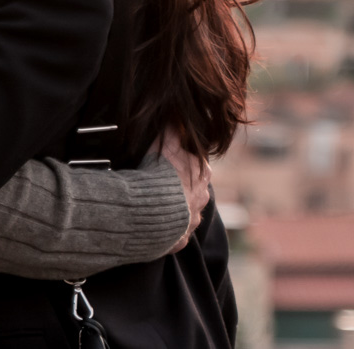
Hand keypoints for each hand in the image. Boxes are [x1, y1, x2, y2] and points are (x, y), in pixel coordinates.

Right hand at [155, 125, 208, 253]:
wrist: (151, 209)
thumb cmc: (159, 173)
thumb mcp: (164, 144)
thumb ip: (172, 129)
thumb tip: (176, 114)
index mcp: (202, 173)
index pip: (195, 164)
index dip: (181, 163)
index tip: (167, 164)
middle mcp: (203, 198)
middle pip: (193, 189)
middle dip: (179, 188)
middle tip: (159, 184)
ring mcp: (192, 221)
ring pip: (186, 213)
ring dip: (174, 209)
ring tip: (154, 205)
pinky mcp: (180, 239)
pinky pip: (175, 234)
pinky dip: (166, 230)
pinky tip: (153, 223)